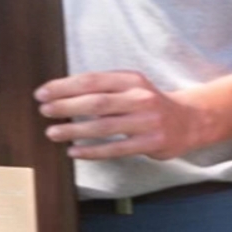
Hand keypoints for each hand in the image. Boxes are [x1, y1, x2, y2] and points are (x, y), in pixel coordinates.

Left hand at [36, 71, 208, 160]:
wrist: (189, 121)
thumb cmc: (150, 104)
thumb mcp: (133, 86)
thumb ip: (105, 88)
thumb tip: (62, 93)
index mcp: (132, 79)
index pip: (93, 80)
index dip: (65, 86)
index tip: (43, 92)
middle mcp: (140, 97)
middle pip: (97, 102)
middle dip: (67, 106)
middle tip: (44, 110)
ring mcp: (147, 121)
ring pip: (104, 126)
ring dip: (75, 130)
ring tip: (52, 132)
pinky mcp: (151, 143)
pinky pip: (116, 149)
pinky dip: (92, 151)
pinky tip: (73, 151)